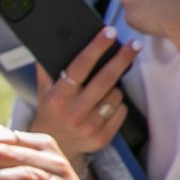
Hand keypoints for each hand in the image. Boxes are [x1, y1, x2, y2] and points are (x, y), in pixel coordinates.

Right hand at [31, 28, 137, 166]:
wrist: (56, 147)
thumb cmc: (52, 112)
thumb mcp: (44, 91)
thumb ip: (47, 69)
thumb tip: (52, 42)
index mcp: (58, 97)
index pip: (80, 66)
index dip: (96, 47)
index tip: (109, 32)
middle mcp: (73, 112)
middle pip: (105, 79)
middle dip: (122, 59)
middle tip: (135, 44)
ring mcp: (89, 126)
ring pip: (116, 94)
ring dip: (116, 87)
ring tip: (104, 90)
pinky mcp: (102, 137)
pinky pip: (121, 110)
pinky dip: (117, 105)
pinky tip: (106, 106)